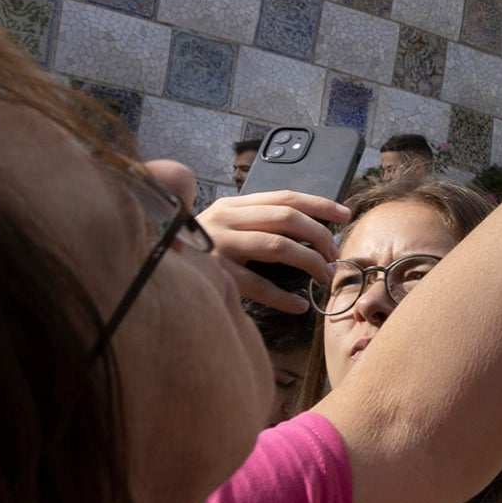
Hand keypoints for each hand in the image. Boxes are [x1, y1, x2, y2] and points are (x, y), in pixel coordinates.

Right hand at [197, 189, 350, 310]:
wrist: (157, 262)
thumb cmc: (201, 248)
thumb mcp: (223, 225)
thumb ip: (256, 221)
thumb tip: (308, 230)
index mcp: (233, 205)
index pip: (285, 197)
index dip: (319, 204)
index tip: (344, 214)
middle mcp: (226, 219)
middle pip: (287, 218)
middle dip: (319, 235)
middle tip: (333, 255)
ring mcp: (220, 246)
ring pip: (278, 246)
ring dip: (310, 261)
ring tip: (324, 275)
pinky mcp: (216, 274)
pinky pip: (259, 286)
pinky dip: (284, 297)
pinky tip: (299, 305)